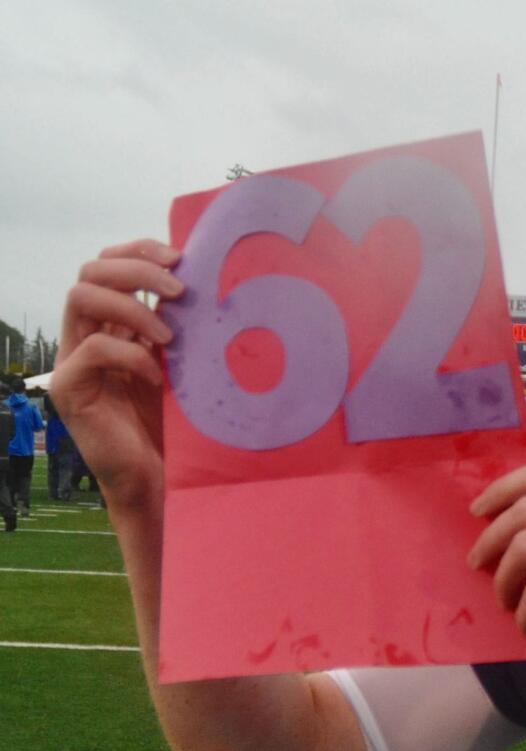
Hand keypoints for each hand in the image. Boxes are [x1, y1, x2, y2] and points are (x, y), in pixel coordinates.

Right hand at [52, 239, 183, 509]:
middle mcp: (88, 335)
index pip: (111, 264)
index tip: (181, 258)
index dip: (140, 250)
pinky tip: (158, 377)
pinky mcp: (68, 388)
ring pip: (82, 297)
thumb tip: (211, 284)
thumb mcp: (184, 365)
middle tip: (179, 290)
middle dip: (138, 269)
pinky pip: (92, 350)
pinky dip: (130, 355)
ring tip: (169, 336)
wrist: (160, 479)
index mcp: (115, 325)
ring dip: (131, 306)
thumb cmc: (178, 424)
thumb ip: (182, 328)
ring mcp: (73, 360)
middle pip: (92, 270)